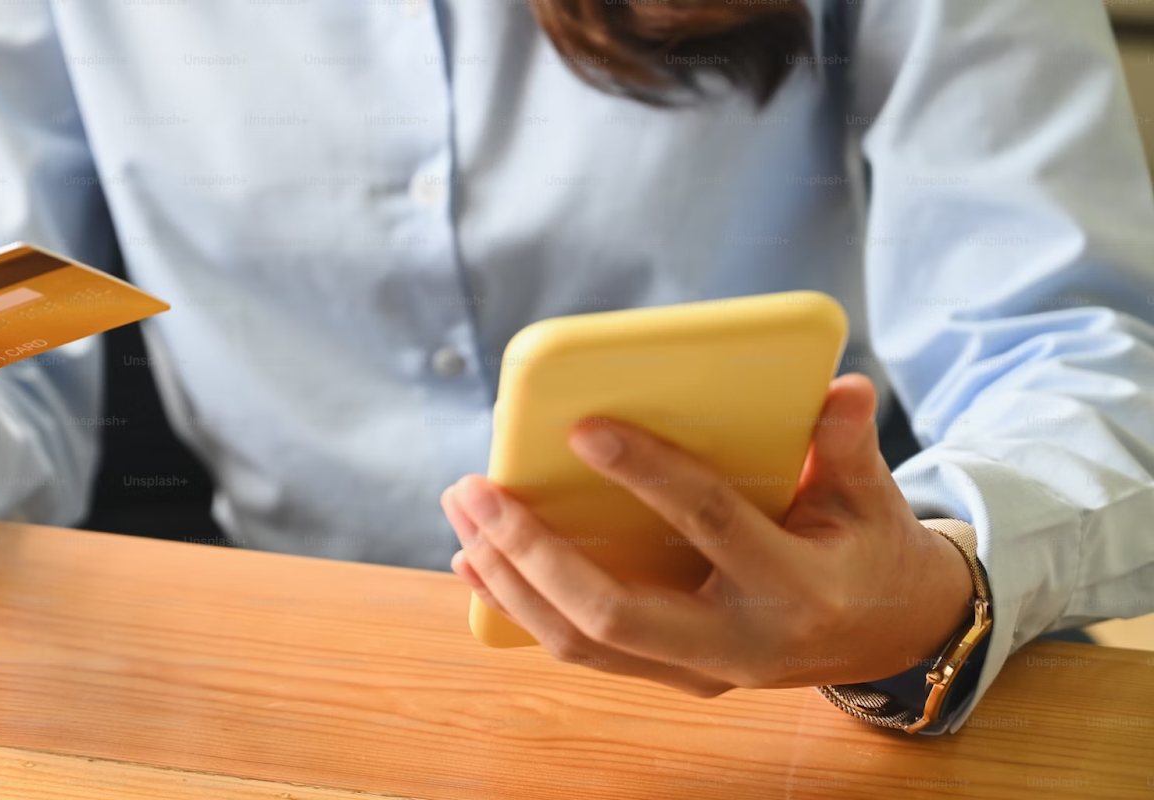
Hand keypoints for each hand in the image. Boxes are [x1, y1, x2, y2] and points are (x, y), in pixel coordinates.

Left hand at [441, 374, 973, 696]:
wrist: (893, 637)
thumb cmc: (872, 550)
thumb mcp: (871, 497)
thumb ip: (847, 445)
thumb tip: (838, 387)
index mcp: (796, 588)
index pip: (710, 523)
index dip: (647, 475)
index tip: (581, 428)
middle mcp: (740, 643)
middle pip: (612, 614)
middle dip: (532, 553)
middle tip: (476, 489)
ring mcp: (702, 672)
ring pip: (580, 642)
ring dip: (508, 580)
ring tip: (463, 516)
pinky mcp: (674, 676)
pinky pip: (582, 649)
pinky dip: (522, 606)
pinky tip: (478, 560)